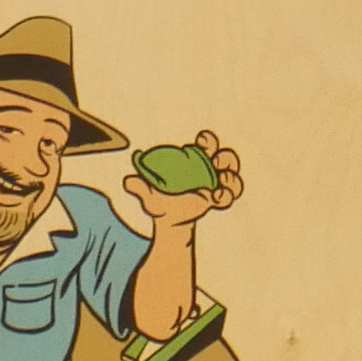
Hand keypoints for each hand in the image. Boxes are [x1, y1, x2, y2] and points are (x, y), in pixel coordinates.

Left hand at [124, 130, 242, 231]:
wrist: (170, 221)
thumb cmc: (160, 201)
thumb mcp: (149, 197)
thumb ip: (140, 188)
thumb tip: (128, 181)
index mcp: (194, 162)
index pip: (207, 144)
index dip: (208, 139)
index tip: (203, 141)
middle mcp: (209, 171)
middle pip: (226, 156)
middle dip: (226, 157)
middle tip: (216, 163)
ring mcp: (217, 185)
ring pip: (233, 175)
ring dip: (231, 178)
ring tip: (219, 186)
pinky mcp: (219, 199)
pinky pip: (231, 194)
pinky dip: (228, 195)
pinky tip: (217, 198)